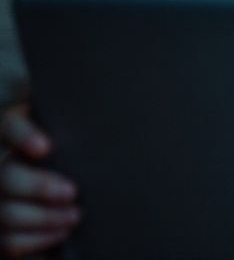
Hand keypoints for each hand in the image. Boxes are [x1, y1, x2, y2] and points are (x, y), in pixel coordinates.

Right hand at [0, 104, 78, 257]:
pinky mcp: (1, 228)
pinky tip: (63, 231)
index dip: (23, 136)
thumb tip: (103, 112)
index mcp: (10, 135)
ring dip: (45, 217)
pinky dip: (39, 238)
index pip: (9, 126)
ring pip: (7, 212)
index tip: (46, 147)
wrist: (51, 188)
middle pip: (6, 176)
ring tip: (75, 215)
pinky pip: (10, 241)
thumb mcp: (69, 134)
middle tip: (72, 191)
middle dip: (38, 187)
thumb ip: (74, 126)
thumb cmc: (69, 152)